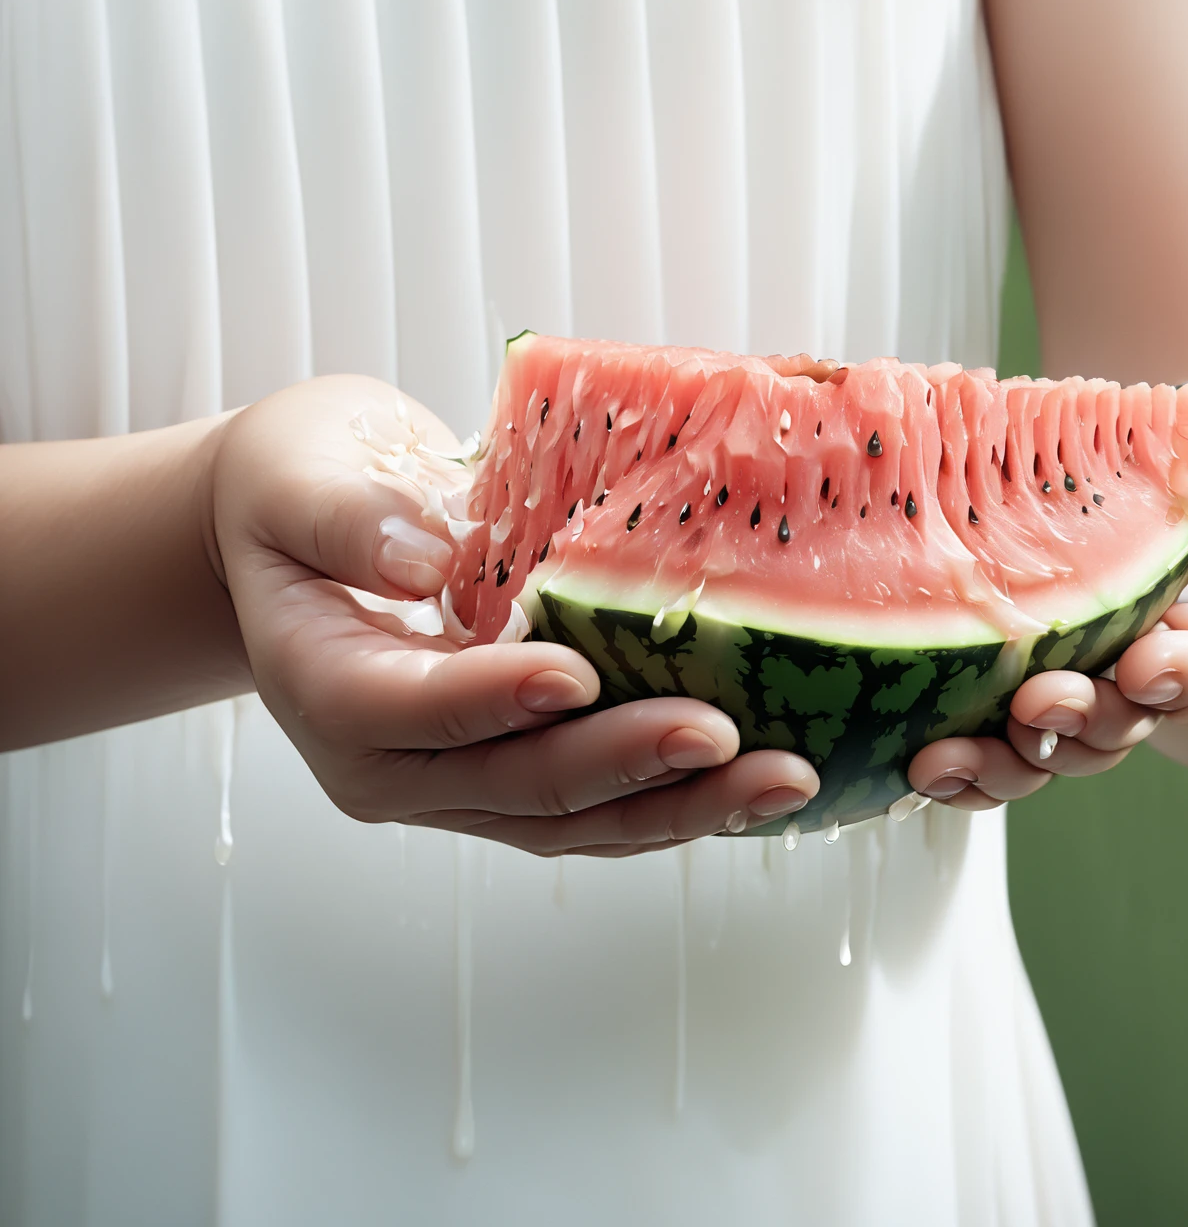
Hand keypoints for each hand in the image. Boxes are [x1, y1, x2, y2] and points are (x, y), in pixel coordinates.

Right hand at [211, 376, 817, 855]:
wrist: (303, 532)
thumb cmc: (299, 490)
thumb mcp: (296, 476)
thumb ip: (346, 517)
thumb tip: (423, 561)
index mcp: (328, 685)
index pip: (407, 710)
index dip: (490, 699)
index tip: (576, 673)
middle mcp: (390, 760)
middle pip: (511, 786)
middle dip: (622, 764)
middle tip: (722, 738)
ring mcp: (455, 779)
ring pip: (570, 820)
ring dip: (678, 806)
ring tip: (782, 779)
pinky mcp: (511, 772)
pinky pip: (597, 806)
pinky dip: (677, 799)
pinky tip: (757, 779)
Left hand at [907, 403, 1187, 808]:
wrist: (1150, 462)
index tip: (1156, 658)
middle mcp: (1163, 667)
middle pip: (1138, 716)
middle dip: (1096, 717)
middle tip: (1048, 703)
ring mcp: (1096, 684)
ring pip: (1069, 745)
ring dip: (1019, 756)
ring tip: (961, 753)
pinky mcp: (1029, 691)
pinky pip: (1009, 748)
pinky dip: (973, 769)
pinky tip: (926, 766)